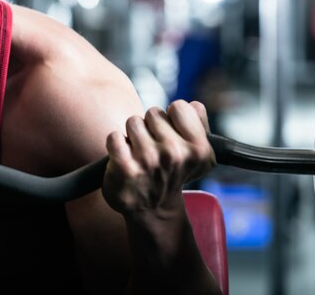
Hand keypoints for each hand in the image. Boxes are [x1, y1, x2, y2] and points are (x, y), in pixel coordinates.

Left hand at [102, 100, 215, 216]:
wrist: (153, 210)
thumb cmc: (173, 173)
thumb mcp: (199, 154)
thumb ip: (199, 123)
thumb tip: (193, 104)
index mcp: (198, 149)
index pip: (179, 106)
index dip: (173, 117)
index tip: (171, 134)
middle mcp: (175, 154)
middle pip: (154, 112)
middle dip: (151, 127)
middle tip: (154, 148)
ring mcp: (149, 160)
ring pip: (134, 122)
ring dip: (134, 135)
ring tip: (139, 154)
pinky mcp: (125, 167)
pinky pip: (114, 136)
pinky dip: (115, 144)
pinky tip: (123, 158)